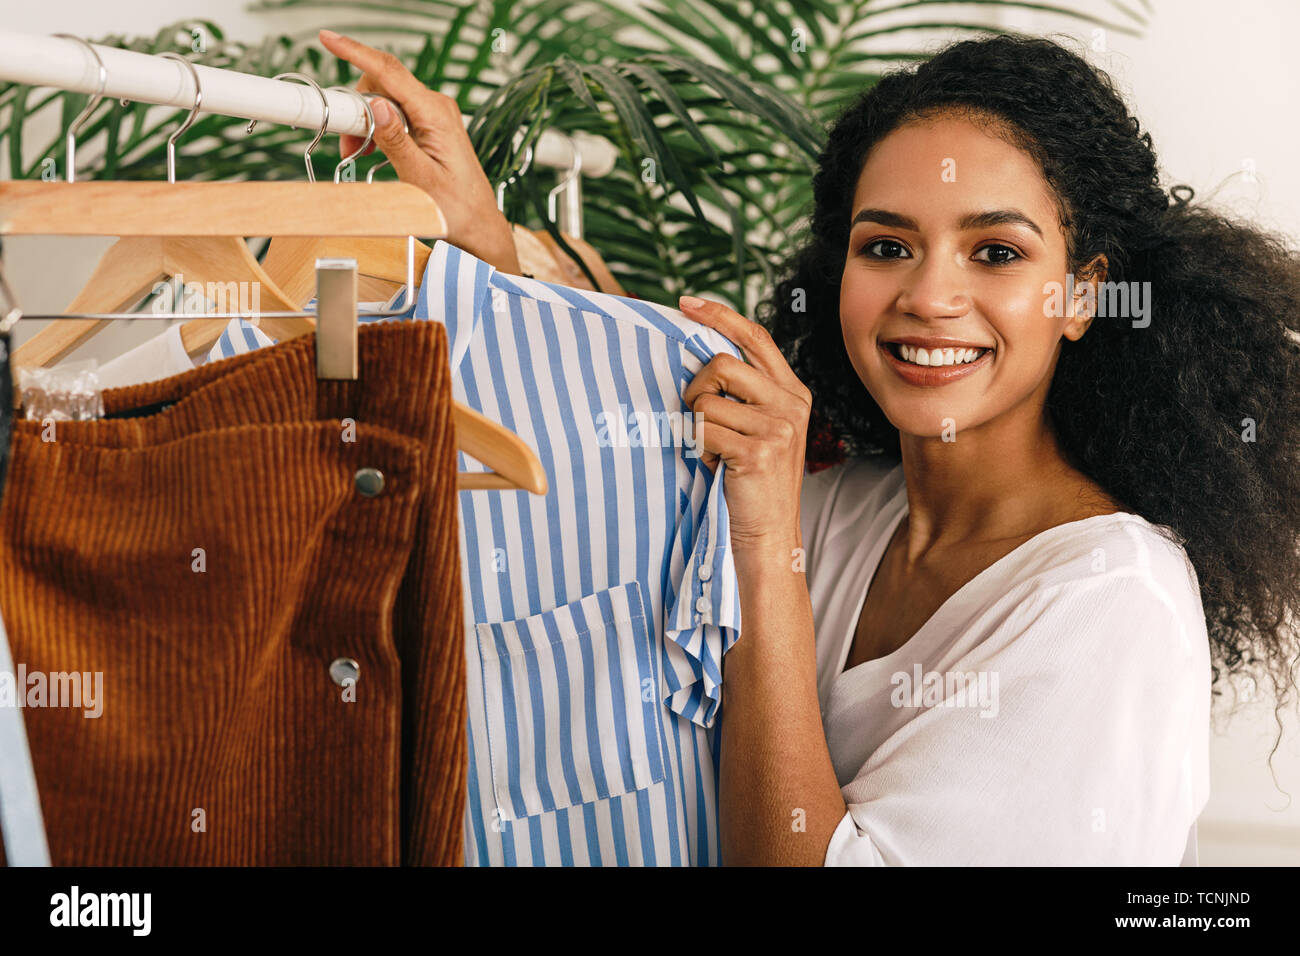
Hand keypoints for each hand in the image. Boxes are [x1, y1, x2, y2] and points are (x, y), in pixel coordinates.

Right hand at [317, 29, 521, 273]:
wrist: (476, 224)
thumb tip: (376, 104)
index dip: (356, 52)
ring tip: (358, 152)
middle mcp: (436, 106)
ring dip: (365, 120)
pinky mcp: (430, 124)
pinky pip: (396, 113)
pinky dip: (377, 127)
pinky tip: (372, 149)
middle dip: (357, 106)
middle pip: (383, 83)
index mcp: (436, 114)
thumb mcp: (419, 178)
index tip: (328, 38)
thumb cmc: (454, 207)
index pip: (390, 72)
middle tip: (346, 143)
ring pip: (385, 99)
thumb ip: (396, 141)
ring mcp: (434, 114)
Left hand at [678, 295, 810, 555]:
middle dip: (696, 389)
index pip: (755, 336)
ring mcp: (778, 427)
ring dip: (696, 426)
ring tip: (713, 449)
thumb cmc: (755, 480)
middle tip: (699, 419)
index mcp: (794, 391)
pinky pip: (702, 430)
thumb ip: (747, 392)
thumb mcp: (762, 428)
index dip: (720, 315)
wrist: (770, 533)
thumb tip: (704, 358)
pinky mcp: (757, 450)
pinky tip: (714, 465)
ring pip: (706, 401)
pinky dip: (697, 448)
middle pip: (722, 363)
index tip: (687, 303)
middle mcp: (792, 404)